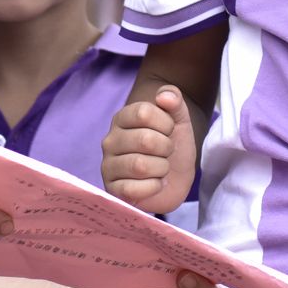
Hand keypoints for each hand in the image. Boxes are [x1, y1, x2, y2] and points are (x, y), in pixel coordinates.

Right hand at [102, 87, 197, 213]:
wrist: (176, 179)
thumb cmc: (173, 146)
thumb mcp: (180, 119)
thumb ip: (174, 100)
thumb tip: (163, 96)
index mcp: (122, 118)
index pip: (144, 112)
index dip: (166, 123)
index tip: (169, 130)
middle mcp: (110, 140)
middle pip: (144, 140)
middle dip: (166, 148)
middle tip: (166, 152)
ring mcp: (108, 166)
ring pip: (139, 166)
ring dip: (161, 168)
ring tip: (161, 168)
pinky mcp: (112, 191)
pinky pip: (133, 190)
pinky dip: (153, 187)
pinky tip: (155, 184)